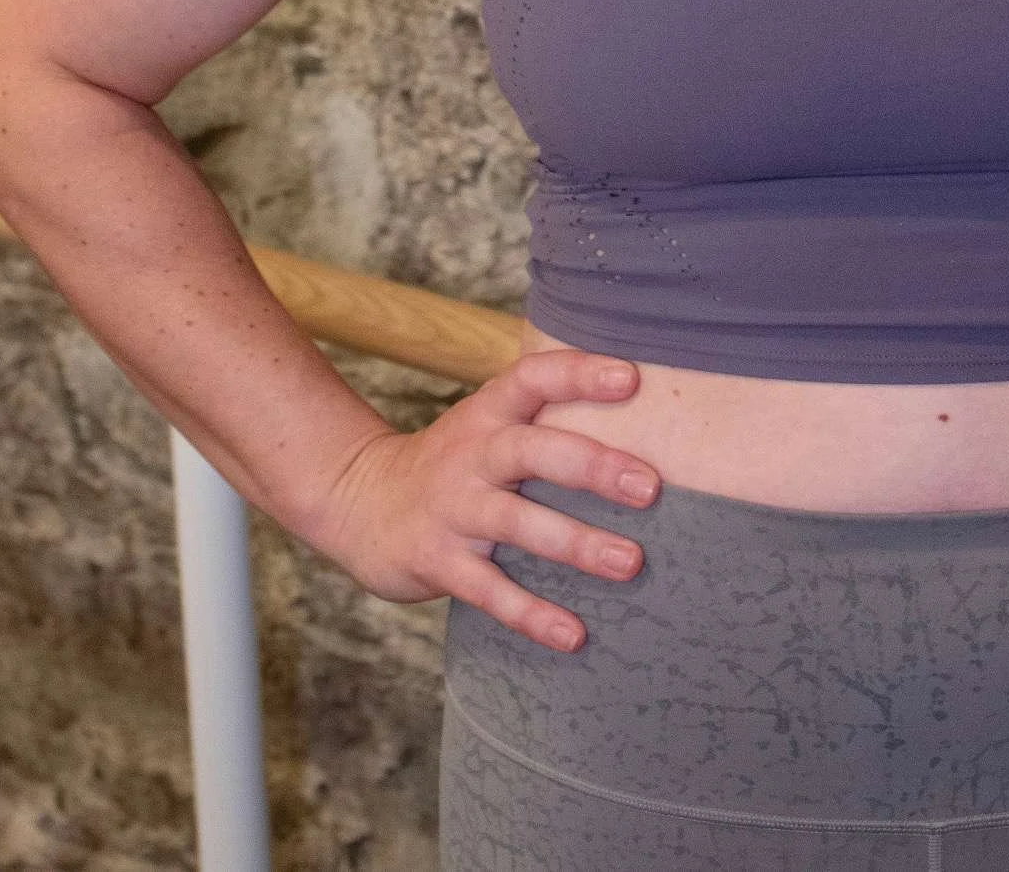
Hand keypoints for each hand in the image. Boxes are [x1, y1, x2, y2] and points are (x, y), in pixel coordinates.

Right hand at [311, 347, 660, 649]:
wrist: (359, 502)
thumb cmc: (456, 462)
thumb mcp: (488, 422)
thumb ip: (546, 415)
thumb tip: (649, 415)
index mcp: (489, 413)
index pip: (533, 377)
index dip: (579, 374)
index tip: (630, 378)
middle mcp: (473, 454)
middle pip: (531, 450)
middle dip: (592, 466)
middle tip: (650, 487)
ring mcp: (453, 509)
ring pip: (517, 523)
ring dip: (575, 543)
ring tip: (629, 563)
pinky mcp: (437, 561)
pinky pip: (489, 590)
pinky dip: (531, 614)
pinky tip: (573, 634)